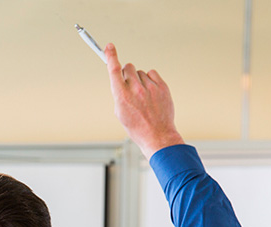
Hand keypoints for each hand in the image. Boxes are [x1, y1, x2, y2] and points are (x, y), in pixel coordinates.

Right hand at [105, 42, 183, 159]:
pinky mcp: (162, 87)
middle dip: (127, 73)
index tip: (109, 46)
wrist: (157, 136)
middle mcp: (135, 90)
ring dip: (140, 80)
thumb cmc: (137, 127)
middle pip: (128, 67)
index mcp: (122, 97)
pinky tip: (151, 93)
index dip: (111, 56)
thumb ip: (119, 94)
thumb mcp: (121, 113)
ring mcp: (150, 88)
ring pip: (140, 73)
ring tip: (143, 97)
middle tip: (130, 86)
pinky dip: (151, 81)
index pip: (114, 70)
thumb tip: (121, 79)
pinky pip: (152, 74)